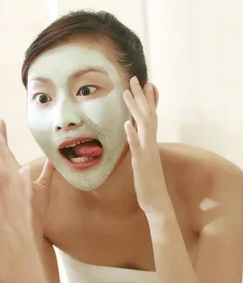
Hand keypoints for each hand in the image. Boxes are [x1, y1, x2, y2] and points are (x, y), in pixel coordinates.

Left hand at [123, 77, 171, 217]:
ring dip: (135, 109)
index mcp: (150, 143)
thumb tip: (133, 129)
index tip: (143, 83)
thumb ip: (139, 144)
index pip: (150, 117)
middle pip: (148, 116)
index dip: (146, 100)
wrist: (156, 202)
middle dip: (140, 97)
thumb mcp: (142, 160)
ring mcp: (148, 154)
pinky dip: (133, 136)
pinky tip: (127, 125)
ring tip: (126, 94)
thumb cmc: (148, 182)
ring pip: (144, 127)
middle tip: (133, 79)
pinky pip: (138, 148)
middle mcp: (151, 145)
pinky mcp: (142, 165)